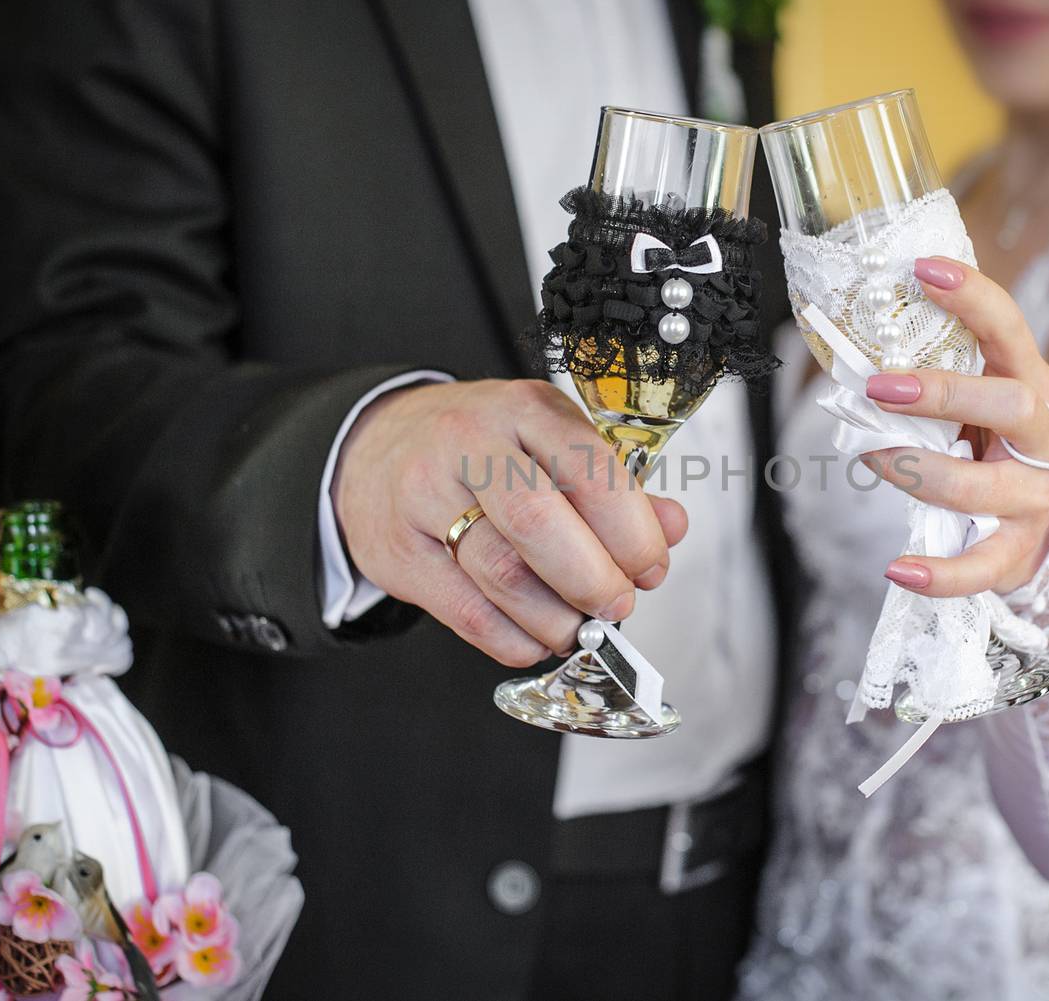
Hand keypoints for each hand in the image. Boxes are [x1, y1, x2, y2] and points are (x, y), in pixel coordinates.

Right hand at [332, 379, 686, 665]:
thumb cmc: (479, 448)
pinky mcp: (399, 551)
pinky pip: (468, 613)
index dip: (632, 532)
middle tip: (617, 605)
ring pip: (503, 575)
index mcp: (524, 409)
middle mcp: (469, 444)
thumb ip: (613, 485)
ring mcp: (424, 497)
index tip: (650, 567)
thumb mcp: (548, 442)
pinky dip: (515, 639)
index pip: (590, 471)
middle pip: (541, 524)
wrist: (378, 445)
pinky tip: (535, 637)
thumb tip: (670, 527)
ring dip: (557, 618)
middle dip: (595, 580)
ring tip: (578, 626)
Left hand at [861, 256, 1048, 596]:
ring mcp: (1037, 499)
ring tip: (868, 457)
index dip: (973, 296)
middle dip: (942, 393)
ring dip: (915, 470)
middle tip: (878, 386)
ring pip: (981, 486)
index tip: (923, 268)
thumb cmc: (992, 454)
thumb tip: (851, 340)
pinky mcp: (1020, 554)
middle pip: (1011, 405)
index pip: (1010, 329)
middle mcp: (1043, 439)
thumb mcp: (975, 408)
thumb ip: (936, 377)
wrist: (1046, 539)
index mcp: (1029, 386)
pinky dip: (939, 573)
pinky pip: (980, 567)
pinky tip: (898, 569)